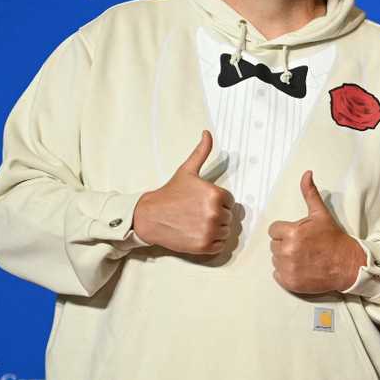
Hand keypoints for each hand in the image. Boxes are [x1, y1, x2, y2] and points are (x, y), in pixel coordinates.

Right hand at [132, 130, 233, 253]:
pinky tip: (198, 233)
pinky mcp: (204, 246)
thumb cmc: (170, 194)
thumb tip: (207, 133)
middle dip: (217, 214)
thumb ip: (201, 152)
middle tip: (198, 212)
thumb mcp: (187, 170)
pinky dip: (212, 242)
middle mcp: (215, 213)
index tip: (202, 201)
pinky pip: (220, 246)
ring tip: (198, 222)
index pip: (230, 201)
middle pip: (229, 216)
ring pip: (226, 231)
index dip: (217, 201)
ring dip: (216, 229)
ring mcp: (210, 231)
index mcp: (216, 194)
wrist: (150, 216)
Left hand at [268, 171, 365, 293]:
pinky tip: (301, 268)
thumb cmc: (334, 239)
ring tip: (304, 257)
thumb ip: (309, 193)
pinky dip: (287, 273)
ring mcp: (288, 269)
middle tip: (304, 246)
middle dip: (286, 244)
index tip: (299, 235)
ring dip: (285, 258)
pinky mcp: (290, 283)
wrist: (348, 265)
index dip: (286, 231)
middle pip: (274, 245)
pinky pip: (277, 275)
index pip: (273, 230)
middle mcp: (287, 251)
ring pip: (275, 260)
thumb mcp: (321, 214)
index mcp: (292, 233)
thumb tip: (306, 174)